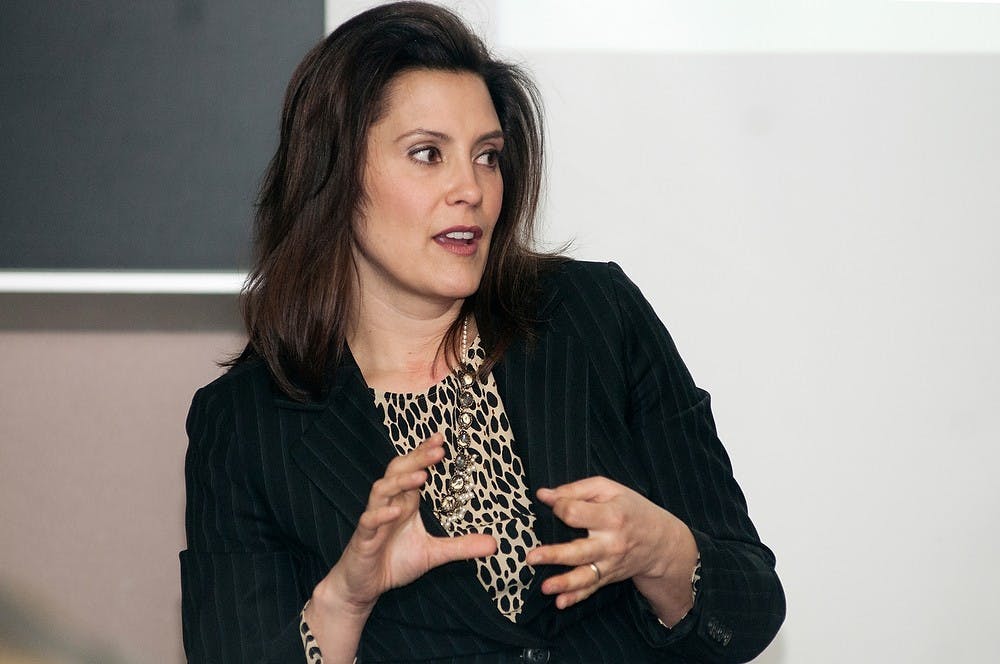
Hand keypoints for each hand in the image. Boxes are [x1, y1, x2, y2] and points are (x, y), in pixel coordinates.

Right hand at [313, 433, 496, 615]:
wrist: (364, 586)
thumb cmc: (395, 562)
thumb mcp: (434, 553)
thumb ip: (462, 546)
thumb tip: (494, 544)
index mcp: (405, 503)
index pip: (412, 469)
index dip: (424, 453)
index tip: (441, 439)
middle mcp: (389, 505)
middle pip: (398, 472)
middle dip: (417, 458)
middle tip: (438, 449)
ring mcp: (375, 520)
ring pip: (381, 490)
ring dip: (400, 482)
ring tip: (422, 476)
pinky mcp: (363, 539)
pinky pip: (369, 521)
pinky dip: (381, 515)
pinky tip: (396, 511)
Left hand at [525, 476, 697, 623]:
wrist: (661, 541)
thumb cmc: (631, 509)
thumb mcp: (609, 490)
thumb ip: (575, 490)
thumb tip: (544, 495)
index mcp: (611, 516)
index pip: (577, 514)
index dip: (560, 507)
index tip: (552, 503)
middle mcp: (611, 543)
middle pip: (580, 550)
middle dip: (555, 555)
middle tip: (531, 557)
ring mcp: (610, 564)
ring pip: (585, 576)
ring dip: (564, 583)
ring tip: (545, 587)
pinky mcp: (608, 577)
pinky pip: (591, 589)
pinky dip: (576, 597)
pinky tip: (560, 603)